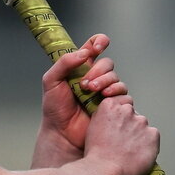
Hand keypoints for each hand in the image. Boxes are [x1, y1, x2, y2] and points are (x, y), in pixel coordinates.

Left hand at [38, 34, 127, 157]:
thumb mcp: (51, 82)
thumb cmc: (54, 108)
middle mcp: (95, 77)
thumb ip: (63, 63)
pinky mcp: (113, 106)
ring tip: (92, 92)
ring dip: (106, 83)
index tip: (98, 48)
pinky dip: (116, 95)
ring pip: (117, 79)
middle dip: (99, 72)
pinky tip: (104, 101)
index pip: (94, 46)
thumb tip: (84, 52)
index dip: (99, 42)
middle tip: (85, 84)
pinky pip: (124, 96)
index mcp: (80, 67)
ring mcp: (105, 91)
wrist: (62, 132)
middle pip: (108, 64)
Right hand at [83, 95, 160, 174]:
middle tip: (122, 142)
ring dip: (138, 135)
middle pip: (132, 114)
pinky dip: (148, 144)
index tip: (116, 127)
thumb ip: (105, 118)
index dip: (119, 118)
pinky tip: (137, 153)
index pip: (121, 104)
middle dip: (129, 126)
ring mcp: (141, 122)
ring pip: (142, 126)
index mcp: (109, 106)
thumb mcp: (92, 127)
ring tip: (129, 150)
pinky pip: (153, 137)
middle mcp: (126, 110)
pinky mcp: (153, 134)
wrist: (104, 170)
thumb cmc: (96, 155)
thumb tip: (113, 120)